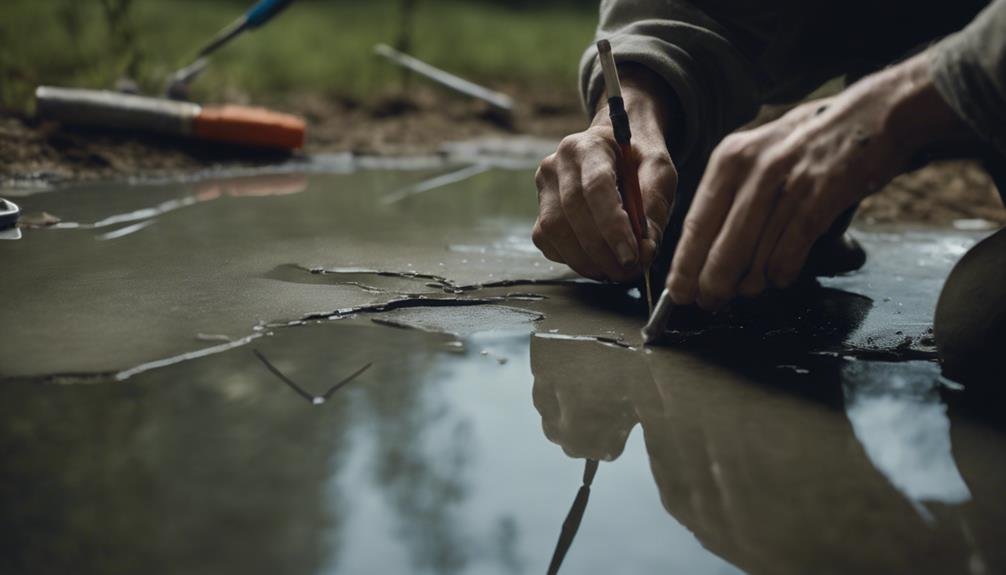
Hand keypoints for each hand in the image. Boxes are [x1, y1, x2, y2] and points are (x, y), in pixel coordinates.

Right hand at [533, 65, 677, 281]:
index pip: (595, 188)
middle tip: (629, 271)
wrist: (614, 146)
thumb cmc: (638, 158)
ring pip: (554, 231)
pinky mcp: (539, 210)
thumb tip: (645, 249)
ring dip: (586, 261)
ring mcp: (543, 188)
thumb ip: (655, 206)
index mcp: (589, 146)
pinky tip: (596, 261)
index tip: (632, 256)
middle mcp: (557, 164)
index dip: (612, 227)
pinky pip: (548, 242)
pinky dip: (572, 259)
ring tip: (616, 271)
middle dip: (601, 251)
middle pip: (572, 214)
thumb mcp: (659, 171)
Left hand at [666, 51, 974, 309]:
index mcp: (729, 160)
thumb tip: (704, 256)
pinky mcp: (822, 196)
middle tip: (709, 303)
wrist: (871, 117)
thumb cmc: (807, 148)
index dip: (685, 265)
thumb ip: (731, 200)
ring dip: (751, 282)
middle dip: (712, 284)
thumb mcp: (757, 158)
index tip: (678, 293)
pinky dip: (782, 273)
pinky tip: (780, 277)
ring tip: (751, 288)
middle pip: (720, 247)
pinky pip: (791, 251)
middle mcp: (753, 169)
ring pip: (755, 255)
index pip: (696, 224)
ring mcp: (788, 182)